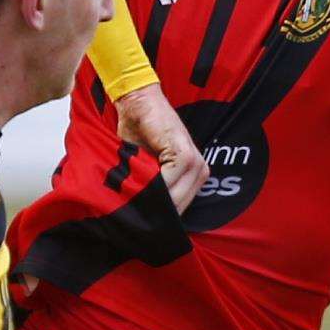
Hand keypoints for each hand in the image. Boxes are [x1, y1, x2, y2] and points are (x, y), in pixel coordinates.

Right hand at [115, 83, 207, 212]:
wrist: (138, 104)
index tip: (137, 226)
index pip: (178, 210)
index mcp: (194, 176)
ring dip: (152, 202)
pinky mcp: (184, 154)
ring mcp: (195, 163)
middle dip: (155, 215)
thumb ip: (149, 191)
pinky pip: (168, 182)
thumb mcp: (145, 170)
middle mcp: (199, 171)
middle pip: (178, 208)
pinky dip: (152, 187)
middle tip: (129, 218)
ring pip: (174, 199)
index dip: (158, 220)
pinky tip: (136, 184)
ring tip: (130, 202)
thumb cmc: (138, 136)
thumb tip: (140, 221)